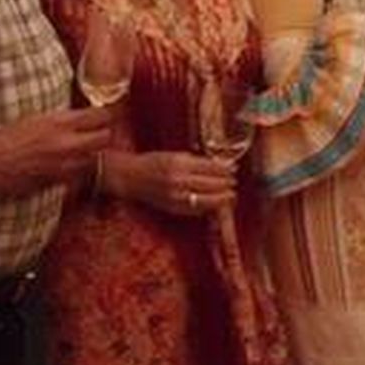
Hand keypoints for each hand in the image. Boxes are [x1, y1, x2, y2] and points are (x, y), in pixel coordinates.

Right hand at [0, 108, 114, 196]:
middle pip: (105, 138)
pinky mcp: (57, 181)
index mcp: (60, 122)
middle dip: (104, 135)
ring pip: (94, 159)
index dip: (107, 115)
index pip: (100, 115)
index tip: (108, 115)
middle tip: (98, 135)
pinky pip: (77, 176)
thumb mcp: (35, 120)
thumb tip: (81, 119)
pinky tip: (67, 167)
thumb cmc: (5, 138)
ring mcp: (64, 164)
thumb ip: (61, 120)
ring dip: (91, 155)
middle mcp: (66, 142)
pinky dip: (77, 171)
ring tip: (81, 152)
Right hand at [108, 149, 236, 216]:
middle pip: (212, 184)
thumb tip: (220, 165)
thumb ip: (196, 161)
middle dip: (226, 184)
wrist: (130, 177)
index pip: (211, 168)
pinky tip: (215, 205)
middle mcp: (179, 180)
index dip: (225, 170)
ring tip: (231, 196)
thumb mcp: (176, 155)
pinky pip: (196, 210)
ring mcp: (176, 196)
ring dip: (222, 198)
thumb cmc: (153, 162)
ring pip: (207, 200)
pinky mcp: (173, 208)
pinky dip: (208, 207)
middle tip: (234, 183)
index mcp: (181, 163)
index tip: (234, 170)